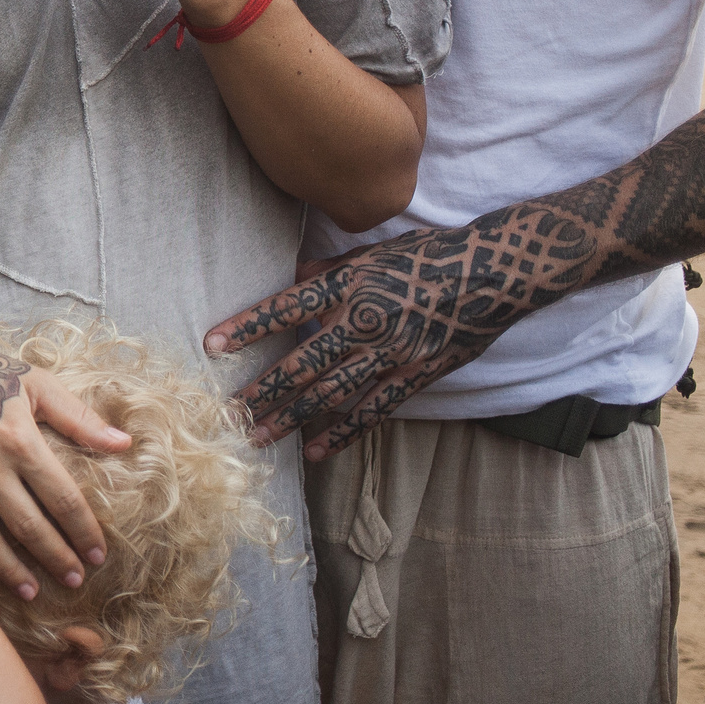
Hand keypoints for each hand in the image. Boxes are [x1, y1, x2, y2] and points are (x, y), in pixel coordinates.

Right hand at [0, 285, 128, 598]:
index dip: (84, 530)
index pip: (62, 498)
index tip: (99, 554)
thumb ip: (78, 417)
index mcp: (18, 438)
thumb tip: (124, 443)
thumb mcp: (33, 383)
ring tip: (31, 591)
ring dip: (11, 570)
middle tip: (74, 579)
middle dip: (56, 557)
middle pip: (28, 526)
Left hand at [207, 211, 566, 457]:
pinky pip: (372, 410)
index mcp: (349, 286)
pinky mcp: (416, 376)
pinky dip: (342, 433)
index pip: (286, 308)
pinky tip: (314, 451)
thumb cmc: (425, 256)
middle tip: (226, 413)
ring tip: (256, 436)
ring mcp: (391, 353)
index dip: (248, 327)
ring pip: (331, 394)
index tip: (212, 344)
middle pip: (302, 363)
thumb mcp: (369, 253)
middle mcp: (365, 322)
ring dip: (291, 418)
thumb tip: (291, 277)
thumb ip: (326, 270)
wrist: (492, 273)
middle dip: (262, 391)